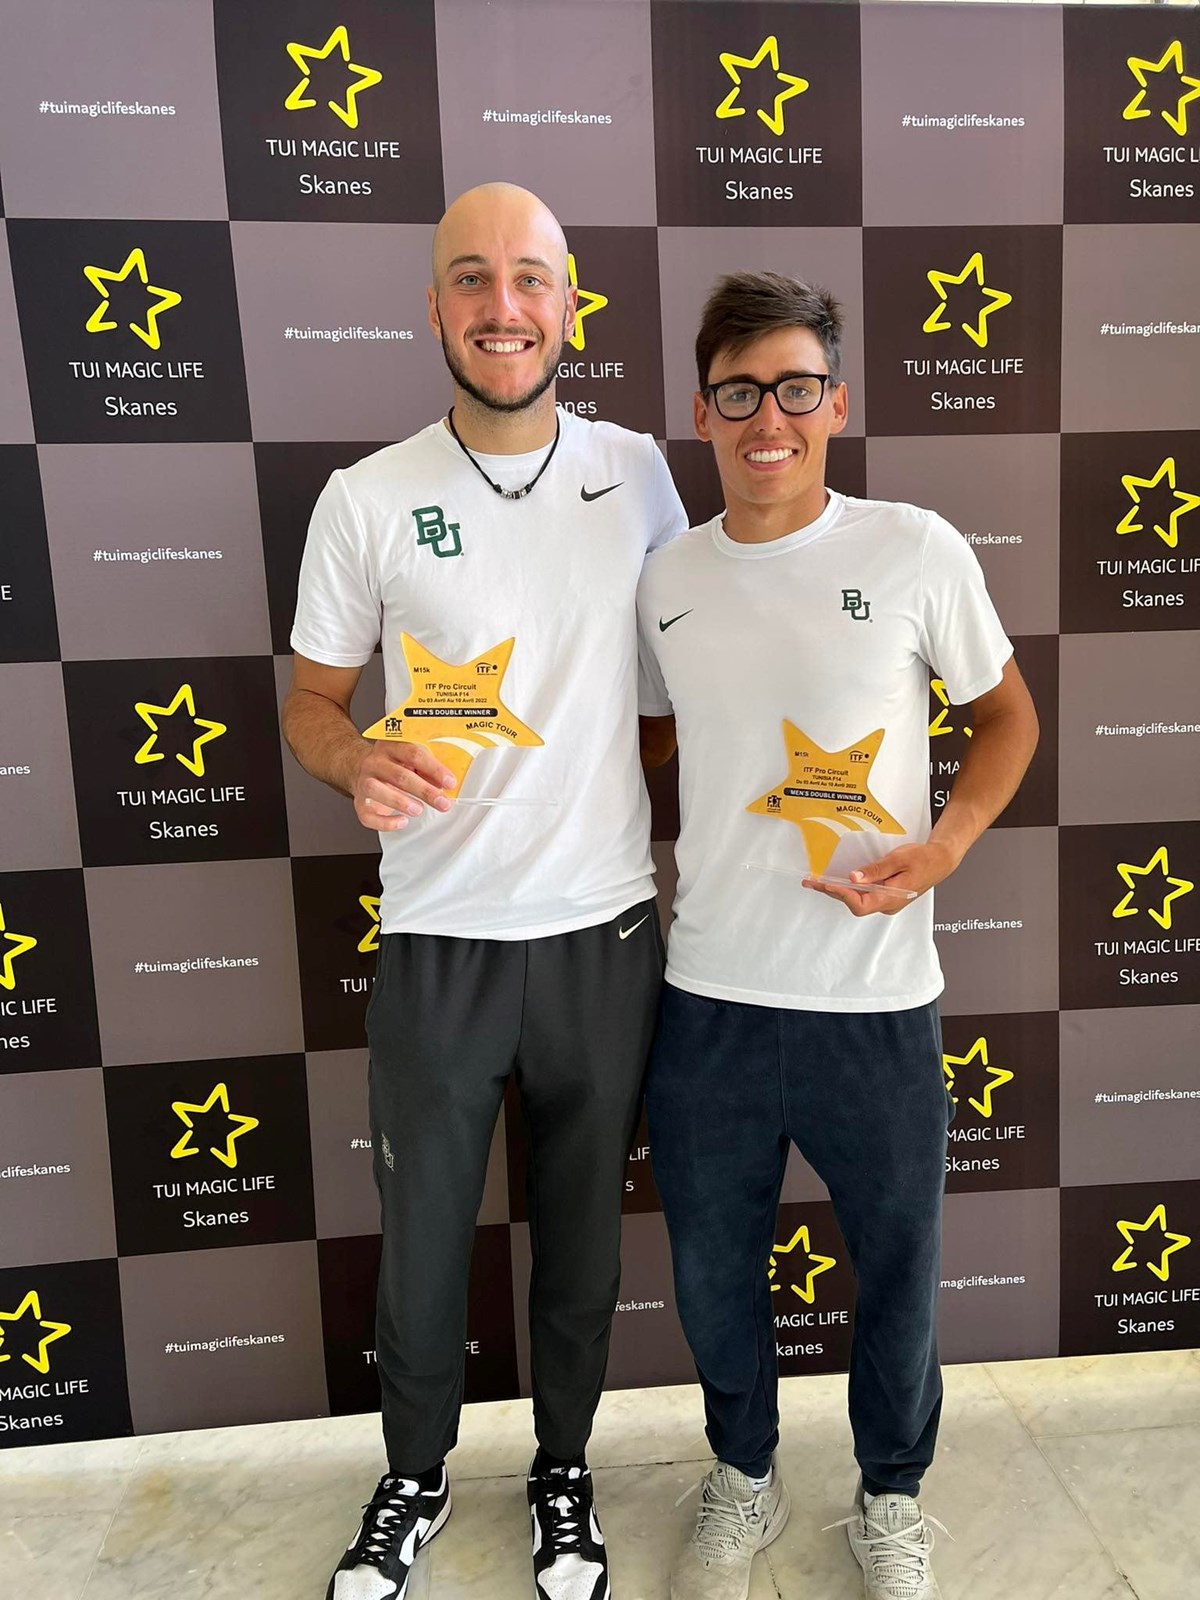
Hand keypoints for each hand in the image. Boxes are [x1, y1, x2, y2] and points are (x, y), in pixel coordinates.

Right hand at [352, 740, 456, 832]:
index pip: (414, 753)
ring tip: (419, 810)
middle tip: (442, 803)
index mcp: (391, 746)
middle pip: (399, 775)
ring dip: (400, 802)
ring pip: (377, 790)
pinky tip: (402, 821)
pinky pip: (368, 815)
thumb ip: (427, 768)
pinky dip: (385, 822)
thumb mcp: (410, 759)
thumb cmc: (392, 764)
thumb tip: (446, 783)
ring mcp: (364, 781)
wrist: (358, 767)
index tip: (450, 782)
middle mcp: (375, 762)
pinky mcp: (359, 802)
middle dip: (424, 791)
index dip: (433, 769)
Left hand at [803, 840, 959, 916]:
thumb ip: (875, 870)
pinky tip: (839, 882)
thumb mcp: (897, 859)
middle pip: (854, 903)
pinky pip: (865, 896)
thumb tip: (853, 878)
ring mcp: (887, 902)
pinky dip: (850, 889)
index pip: (860, 903)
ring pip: (858, 900)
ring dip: (838, 891)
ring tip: (818, 882)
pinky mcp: (886, 896)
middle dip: (832, 892)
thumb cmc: (922, 858)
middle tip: (812, 882)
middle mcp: (887, 904)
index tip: (826, 883)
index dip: (841, 894)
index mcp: (891, 897)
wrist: (940, 860)